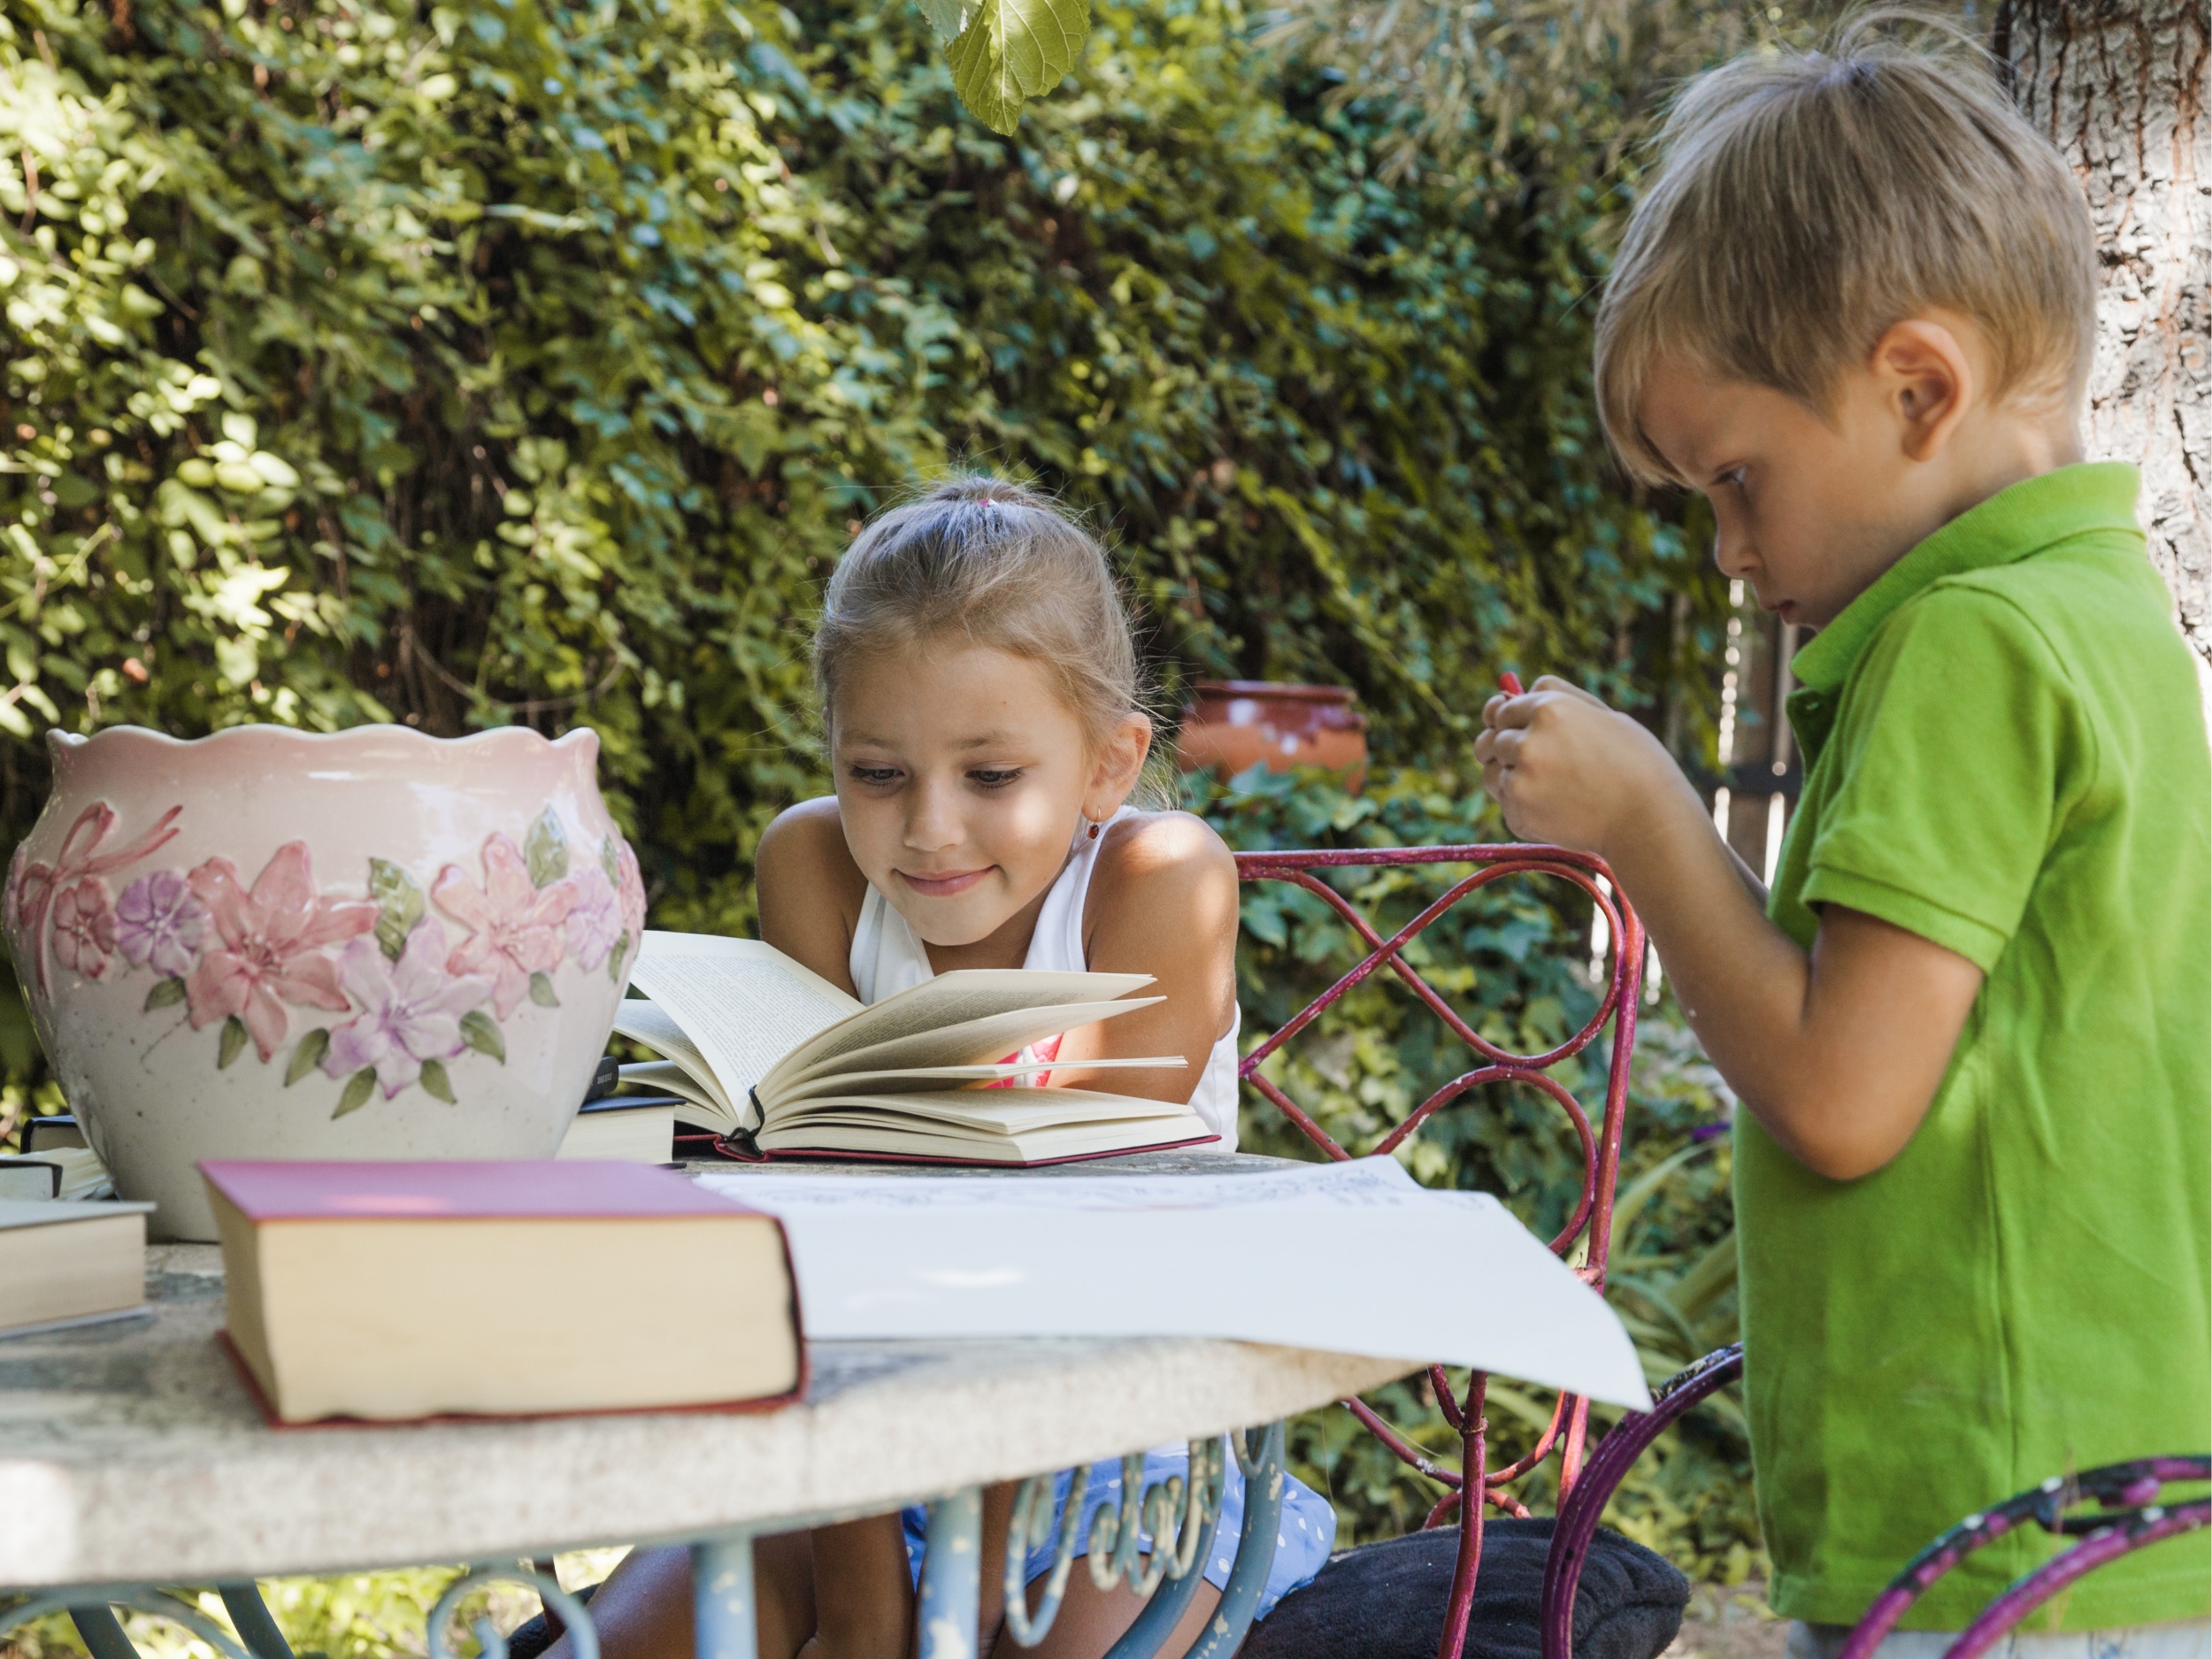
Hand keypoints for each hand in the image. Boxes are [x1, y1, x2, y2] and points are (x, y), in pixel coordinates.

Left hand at [1474, 676, 1680, 856]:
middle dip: (1505, 749)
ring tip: (1548, 786)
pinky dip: (1523, 806)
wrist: (1648, 819)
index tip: (1522, 732)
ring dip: (1509, 777)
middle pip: (1490, 740)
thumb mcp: (1603, 714)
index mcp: (1548, 710)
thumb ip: (1558, 697)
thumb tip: (1516, 689)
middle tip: (1538, 763)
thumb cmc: (1635, 763)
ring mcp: (1520, 780)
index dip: (1511, 722)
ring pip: (1491, 772)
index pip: (1502, 710)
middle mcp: (1527, 742)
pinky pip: (1506, 803)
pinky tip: (1556, 807)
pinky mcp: (1518, 813)